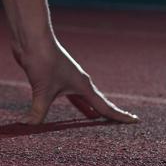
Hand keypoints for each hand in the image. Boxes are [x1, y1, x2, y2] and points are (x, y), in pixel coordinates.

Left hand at [11, 36, 139, 124]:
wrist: (31, 38)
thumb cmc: (42, 59)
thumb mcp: (42, 89)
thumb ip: (38, 111)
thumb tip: (29, 127)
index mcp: (83, 86)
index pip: (105, 107)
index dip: (121, 116)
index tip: (136, 121)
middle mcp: (78, 83)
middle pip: (97, 103)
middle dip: (107, 115)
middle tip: (119, 126)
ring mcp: (67, 79)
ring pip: (82, 99)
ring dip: (88, 109)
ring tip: (94, 120)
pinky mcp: (54, 77)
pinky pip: (68, 96)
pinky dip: (73, 104)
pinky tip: (72, 107)